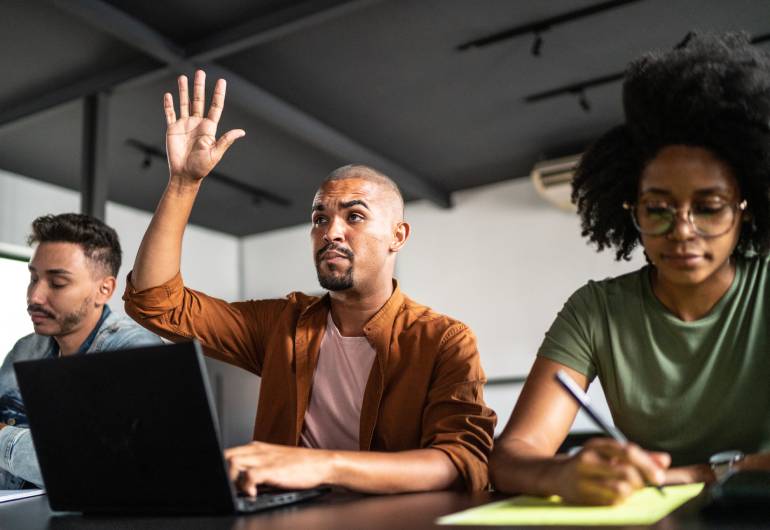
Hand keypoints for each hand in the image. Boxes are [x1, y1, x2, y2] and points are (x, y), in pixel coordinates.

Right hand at [163, 69, 244, 183]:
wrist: (185, 175)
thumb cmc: (202, 167)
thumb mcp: (216, 153)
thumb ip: (226, 140)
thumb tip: (241, 132)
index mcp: (209, 128)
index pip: (215, 107)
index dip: (218, 94)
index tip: (221, 81)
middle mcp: (197, 123)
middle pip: (199, 100)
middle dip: (199, 86)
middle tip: (200, 72)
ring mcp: (185, 125)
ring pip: (184, 103)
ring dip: (183, 91)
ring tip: (183, 77)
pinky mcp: (173, 129)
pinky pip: (170, 114)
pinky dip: (169, 105)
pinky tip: (169, 95)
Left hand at [225, 441, 332, 495]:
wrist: (322, 464)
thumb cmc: (301, 466)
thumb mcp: (274, 462)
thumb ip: (257, 467)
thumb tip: (239, 482)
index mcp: (257, 448)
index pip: (228, 453)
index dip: (220, 467)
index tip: (221, 481)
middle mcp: (258, 451)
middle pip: (226, 456)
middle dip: (224, 473)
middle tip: (232, 488)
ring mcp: (265, 459)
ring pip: (233, 464)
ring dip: (232, 480)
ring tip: (242, 492)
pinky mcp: (272, 469)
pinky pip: (249, 476)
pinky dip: (247, 487)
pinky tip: (254, 495)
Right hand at [554, 438, 669, 504]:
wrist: (554, 475)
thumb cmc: (589, 464)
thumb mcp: (609, 453)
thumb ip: (639, 455)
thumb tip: (665, 460)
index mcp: (596, 445)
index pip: (627, 451)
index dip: (647, 465)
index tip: (659, 477)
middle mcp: (587, 459)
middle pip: (626, 472)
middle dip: (641, 481)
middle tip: (645, 485)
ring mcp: (583, 478)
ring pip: (621, 489)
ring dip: (630, 492)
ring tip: (627, 489)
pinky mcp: (582, 496)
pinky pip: (612, 502)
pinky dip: (620, 501)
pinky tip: (614, 496)